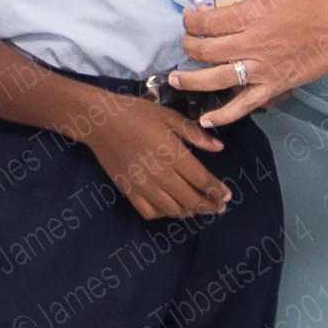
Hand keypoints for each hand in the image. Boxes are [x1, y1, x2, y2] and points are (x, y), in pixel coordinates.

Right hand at [84, 95, 231, 221]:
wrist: (99, 121)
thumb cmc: (136, 113)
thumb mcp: (169, 116)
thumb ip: (194, 134)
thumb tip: (219, 148)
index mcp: (173, 154)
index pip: (202, 180)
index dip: (217, 190)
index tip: (227, 196)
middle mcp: (160, 174)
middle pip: (190, 199)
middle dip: (208, 206)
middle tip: (219, 207)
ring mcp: (143, 186)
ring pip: (172, 209)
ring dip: (189, 212)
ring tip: (199, 208)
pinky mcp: (129, 191)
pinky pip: (150, 212)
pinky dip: (164, 214)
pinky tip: (171, 208)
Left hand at [174, 0, 327, 126]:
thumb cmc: (309, 6)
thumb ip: (242, 6)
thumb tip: (216, 13)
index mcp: (251, 17)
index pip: (208, 22)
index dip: (192, 20)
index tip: (189, 19)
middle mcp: (252, 45)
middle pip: (206, 50)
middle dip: (188, 46)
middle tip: (185, 43)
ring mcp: (261, 70)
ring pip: (216, 78)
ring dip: (191, 79)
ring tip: (175, 78)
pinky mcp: (272, 87)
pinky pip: (243, 105)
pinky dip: (223, 115)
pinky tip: (205, 119)